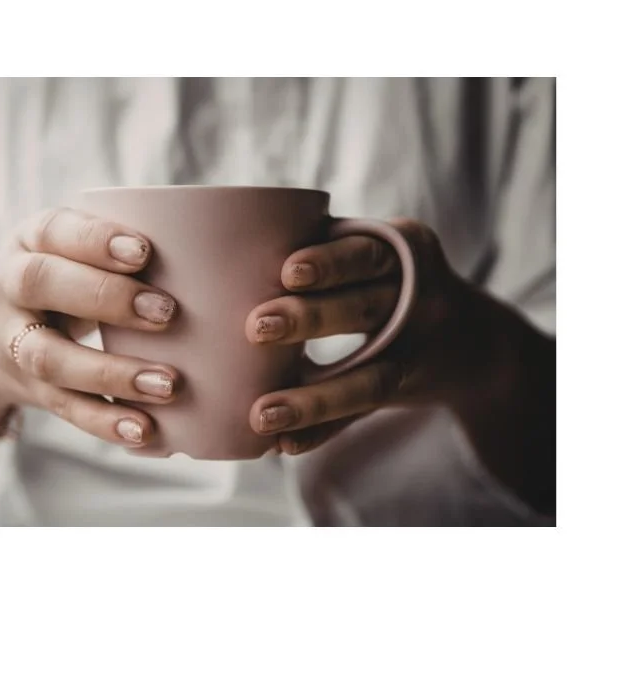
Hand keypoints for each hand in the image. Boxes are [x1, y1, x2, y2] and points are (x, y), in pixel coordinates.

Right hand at [0, 208, 180, 448]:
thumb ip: (125, 253)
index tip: (144, 253)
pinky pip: (63, 407)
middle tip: (166, 312)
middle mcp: (12, 286)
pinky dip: (104, 420)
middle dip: (105, 297)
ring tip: (167, 384)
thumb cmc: (69, 278)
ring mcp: (13, 340)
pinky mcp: (29, 387)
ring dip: (111, 373)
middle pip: (41, 284)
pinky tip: (143, 429)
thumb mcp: (79, 252)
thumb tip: (218, 264)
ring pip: (49, 357)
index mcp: (32, 240)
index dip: (95, 241)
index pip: (55, 230)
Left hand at [245, 218, 490, 455]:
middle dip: (311, 318)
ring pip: (368, 376)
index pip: (367, 254)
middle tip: (255, 327)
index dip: (331, 263)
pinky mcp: (403, 390)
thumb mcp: (379, 254)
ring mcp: (416, 351)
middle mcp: (418, 300)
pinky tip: (285, 444)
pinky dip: (322, 430)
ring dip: (313, 399)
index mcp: (405, 253)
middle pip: (365, 309)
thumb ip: (328, 254)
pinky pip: (362, 414)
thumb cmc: (395, 282)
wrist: (474, 341)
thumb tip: (224, 262)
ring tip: (262, 414)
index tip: (288, 271)